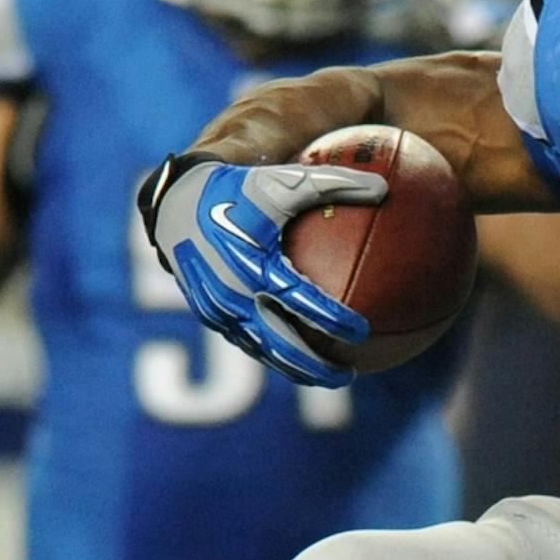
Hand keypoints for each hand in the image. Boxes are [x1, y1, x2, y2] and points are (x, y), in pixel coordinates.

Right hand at [138, 154, 382, 386]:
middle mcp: (235, 294)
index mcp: (254, 265)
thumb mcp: (285, 181)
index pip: (301, 302)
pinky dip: (274, 355)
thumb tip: (384, 187)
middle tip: (349, 374)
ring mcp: (219, 311)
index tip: (362, 332)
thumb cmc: (239, 188)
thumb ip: (335, 184)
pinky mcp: (210, 317)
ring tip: (327, 377)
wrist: (176, 203)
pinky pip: (247, 343)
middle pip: (282, 345)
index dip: (333, 320)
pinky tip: (299, 360)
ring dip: (296, 369)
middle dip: (317, 367)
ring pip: (263, 352)